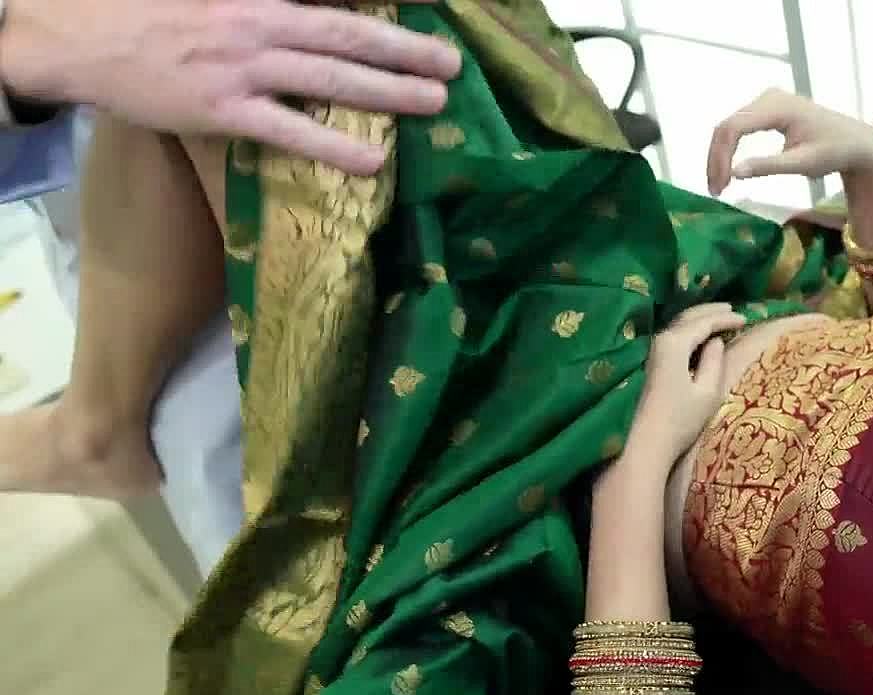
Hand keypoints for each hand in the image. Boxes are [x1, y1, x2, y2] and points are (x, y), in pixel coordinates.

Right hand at [0, 0, 459, 174]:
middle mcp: (259, 20)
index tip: (432, 7)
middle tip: (453, 64)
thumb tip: (310, 26)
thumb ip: (265, 7)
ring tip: (435, 102)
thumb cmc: (147, 9)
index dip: (386, 2)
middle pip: (348, 32)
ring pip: (331, 76)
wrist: (78, 32)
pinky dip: (335, 146)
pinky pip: (291, 129)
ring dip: (389, 90)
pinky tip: (375, 162)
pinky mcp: (224, 108)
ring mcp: (244, 65)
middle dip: (405, 48)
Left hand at [627, 304, 744, 462]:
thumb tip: (717, 341)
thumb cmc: (681, 419)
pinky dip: (691, 330)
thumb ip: (715, 360)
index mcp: (674, 343)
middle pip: (688, 317)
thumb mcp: (707, 391)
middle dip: (711, 311)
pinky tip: (702, 336)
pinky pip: (676, 336)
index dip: (726, 319)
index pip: (704, 322)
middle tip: (732, 309)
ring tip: (721, 317)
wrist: (648, 443)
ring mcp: (655, 352)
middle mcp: (662, 341)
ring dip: (701, 319)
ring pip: (680, 325)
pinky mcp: (654, 364)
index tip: (746, 318)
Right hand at [706, 88, 872, 195]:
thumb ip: (768, 166)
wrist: (855, 141)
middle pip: (726, 126)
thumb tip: (734, 173)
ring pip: (729, 127)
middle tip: (716, 191)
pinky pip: (738, 127)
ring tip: (720, 186)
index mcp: (778, 107)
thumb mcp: (803, 163)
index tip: (720, 187)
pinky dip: (730, 149)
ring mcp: (766, 100)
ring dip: (720, 156)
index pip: (734, 128)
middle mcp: (768, 97)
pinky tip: (728, 171)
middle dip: (717, 159)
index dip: (720, 157)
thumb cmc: (834, 152)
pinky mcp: (766, 108)